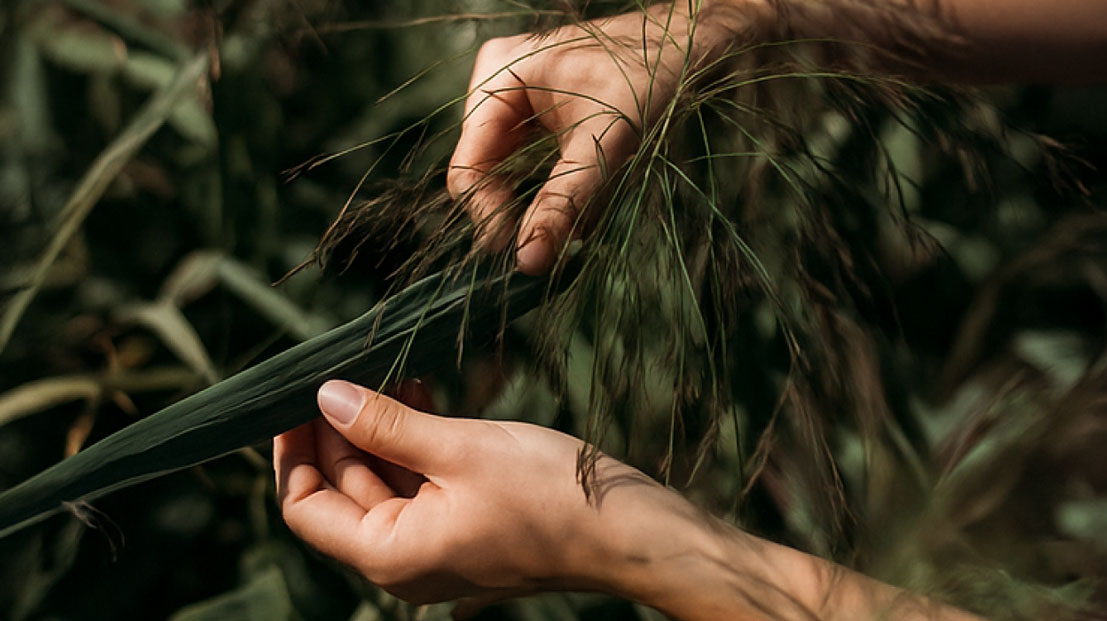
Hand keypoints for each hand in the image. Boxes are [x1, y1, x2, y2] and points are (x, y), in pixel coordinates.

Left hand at [275, 379, 981, 619]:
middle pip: (342, 493)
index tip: (293, 396)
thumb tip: (325, 397)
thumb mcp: (459, 446)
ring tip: (389, 371)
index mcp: (391, 554)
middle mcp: (406, 560)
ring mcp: (438, 545)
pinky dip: (412, 443)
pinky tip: (421, 393)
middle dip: (338, 429)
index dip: (291, 451)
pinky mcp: (467, 527)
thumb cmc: (552, 492)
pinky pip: (419, 485)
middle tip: (343, 368)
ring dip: (378, 429)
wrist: (632, 529)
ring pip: (382, 485)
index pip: (304, 507)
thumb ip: (386, 423)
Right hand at [447, 1, 771, 273]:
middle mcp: (497, 83)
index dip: (488, 217)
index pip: (468, 166)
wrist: (688, 43)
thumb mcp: (605, 144)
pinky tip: (582, 205)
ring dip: (537, 204)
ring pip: (507, 172)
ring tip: (572, 228)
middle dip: (516, 211)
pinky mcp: (535, 114)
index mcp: (499, 75)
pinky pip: (528, 163)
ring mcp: (514, 98)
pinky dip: (552, 190)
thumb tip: (529, 260)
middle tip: (551, 249)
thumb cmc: (649, 75)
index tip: (520, 256)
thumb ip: (563, 202)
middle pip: (484, 171)